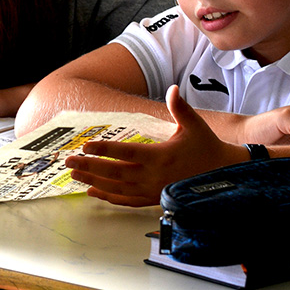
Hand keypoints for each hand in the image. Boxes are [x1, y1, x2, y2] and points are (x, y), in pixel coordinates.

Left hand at [65, 85, 246, 206]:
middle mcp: (153, 176)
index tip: (85, 146)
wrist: (221, 175)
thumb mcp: (194, 126)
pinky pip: (127, 201)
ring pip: (117, 188)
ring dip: (94, 182)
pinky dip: (108, 198)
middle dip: (90, 167)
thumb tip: (173, 88)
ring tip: (74, 176)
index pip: (126, 153)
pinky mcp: (153, 200)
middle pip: (115, 173)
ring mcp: (152, 190)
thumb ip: (180, 107)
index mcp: (161, 157)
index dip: (105, 150)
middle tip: (68, 162)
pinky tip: (93, 193)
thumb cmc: (206, 148)